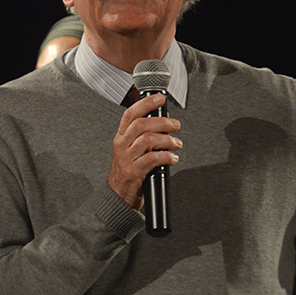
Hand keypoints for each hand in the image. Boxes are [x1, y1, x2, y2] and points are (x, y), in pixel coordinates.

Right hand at [108, 92, 181, 207]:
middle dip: (163, 122)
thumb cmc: (128, 171)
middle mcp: (121, 146)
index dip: (145, 103)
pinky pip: (154, 158)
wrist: (118, 196)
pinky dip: (168, 156)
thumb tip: (164, 121)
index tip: (160, 99)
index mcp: (120, 138)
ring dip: (168, 141)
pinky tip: (173, 158)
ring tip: (177, 145)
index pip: (130, 114)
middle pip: (142, 125)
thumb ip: (142, 136)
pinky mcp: (134, 171)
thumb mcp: (130, 150)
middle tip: (175, 126)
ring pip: (149, 140)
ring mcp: (126, 158)